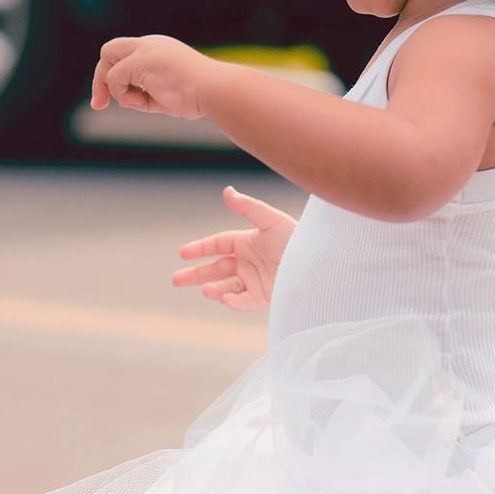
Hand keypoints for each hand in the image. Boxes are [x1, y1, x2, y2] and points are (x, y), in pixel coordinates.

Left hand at [90, 33, 207, 120]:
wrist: (214, 90)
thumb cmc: (197, 97)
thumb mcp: (165, 95)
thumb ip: (142, 93)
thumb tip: (121, 99)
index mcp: (159, 51)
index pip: (127, 58)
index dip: (116, 77)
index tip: (117, 102)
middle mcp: (150, 45)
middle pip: (110, 51)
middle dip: (100, 79)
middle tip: (98, 105)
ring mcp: (144, 49)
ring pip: (108, 62)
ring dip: (116, 90)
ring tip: (143, 104)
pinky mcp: (139, 59)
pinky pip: (114, 78)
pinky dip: (123, 95)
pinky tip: (145, 102)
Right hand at [171, 186, 298, 310]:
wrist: (319, 262)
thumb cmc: (296, 237)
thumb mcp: (271, 219)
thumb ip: (248, 207)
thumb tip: (227, 191)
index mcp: (246, 241)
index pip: (217, 245)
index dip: (200, 248)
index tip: (183, 253)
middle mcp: (247, 261)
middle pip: (215, 268)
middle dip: (195, 274)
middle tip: (175, 279)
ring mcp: (254, 280)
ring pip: (226, 286)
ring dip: (214, 288)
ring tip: (206, 290)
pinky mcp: (264, 296)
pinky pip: (245, 301)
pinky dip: (234, 301)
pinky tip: (226, 298)